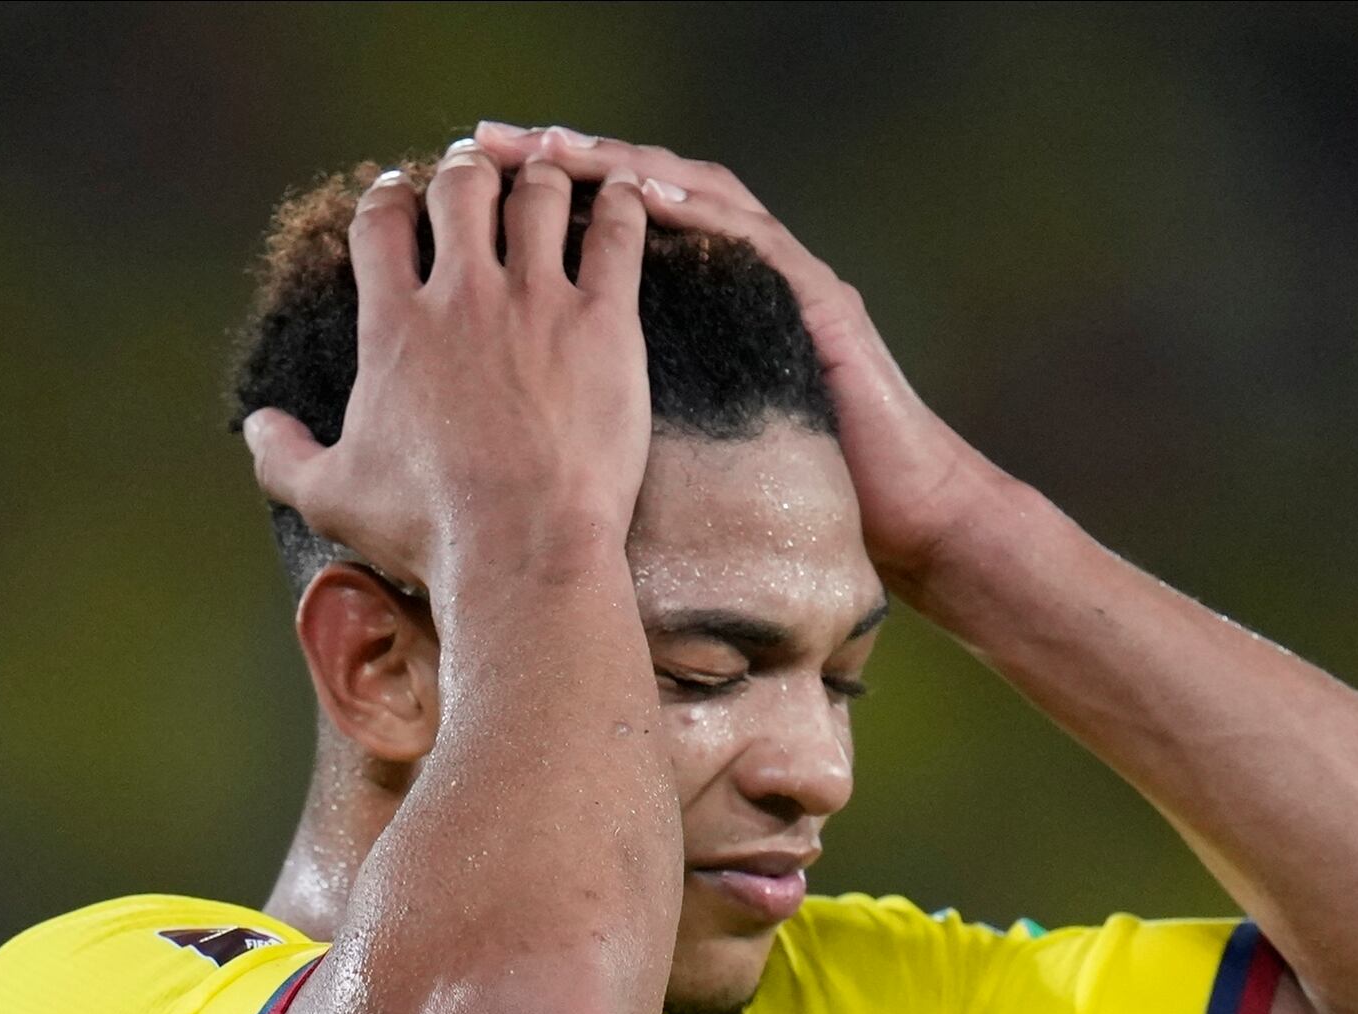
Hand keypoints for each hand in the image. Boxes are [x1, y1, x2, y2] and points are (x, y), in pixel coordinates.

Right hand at [242, 146, 652, 602]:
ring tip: (546, 177)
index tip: (397, 192)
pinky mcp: (604, 323)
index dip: (387, 197)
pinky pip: (614, 235)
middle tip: (476, 173)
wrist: (521, 550)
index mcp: (394, 326)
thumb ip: (285, 457)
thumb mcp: (332, 498)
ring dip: (539, 177)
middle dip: (465, 172)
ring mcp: (536, 303)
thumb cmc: (429, 529)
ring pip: (536, 197)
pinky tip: (623, 194)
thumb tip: (259, 426)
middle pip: (459, 190)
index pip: (380, 226)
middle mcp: (462, 297)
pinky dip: (618, 204)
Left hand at [470, 121, 1011, 591]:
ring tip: (553, 149)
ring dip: (620, 165)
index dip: (533, 203)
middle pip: (636, 191)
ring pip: (690, 193)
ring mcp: (781, 280)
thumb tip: (520, 436)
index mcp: (693, 311)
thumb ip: (623, 419)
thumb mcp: (683, 453)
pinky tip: (651, 192)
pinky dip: (700, 210)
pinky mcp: (819, 302)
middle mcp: (733, 278)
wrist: (899, 524)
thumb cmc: (789, 504)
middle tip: (485, 144)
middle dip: (557, 162)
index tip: (459, 191)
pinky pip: (751, 239)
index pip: (603, 231)